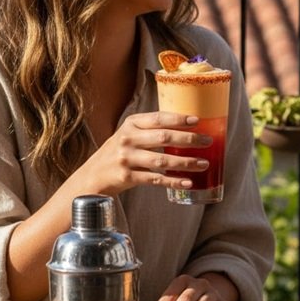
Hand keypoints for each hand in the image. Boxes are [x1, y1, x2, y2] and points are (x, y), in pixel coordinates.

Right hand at [76, 111, 211, 196]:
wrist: (93, 175)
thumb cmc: (119, 151)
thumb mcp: (129, 133)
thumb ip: (151, 129)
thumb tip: (187, 126)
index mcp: (131, 124)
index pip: (159, 118)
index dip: (179, 119)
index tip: (197, 120)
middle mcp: (128, 139)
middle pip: (163, 138)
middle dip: (189, 139)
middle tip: (207, 141)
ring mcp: (126, 158)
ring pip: (162, 160)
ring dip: (186, 162)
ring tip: (203, 163)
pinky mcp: (127, 177)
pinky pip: (156, 179)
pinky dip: (173, 181)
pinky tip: (188, 182)